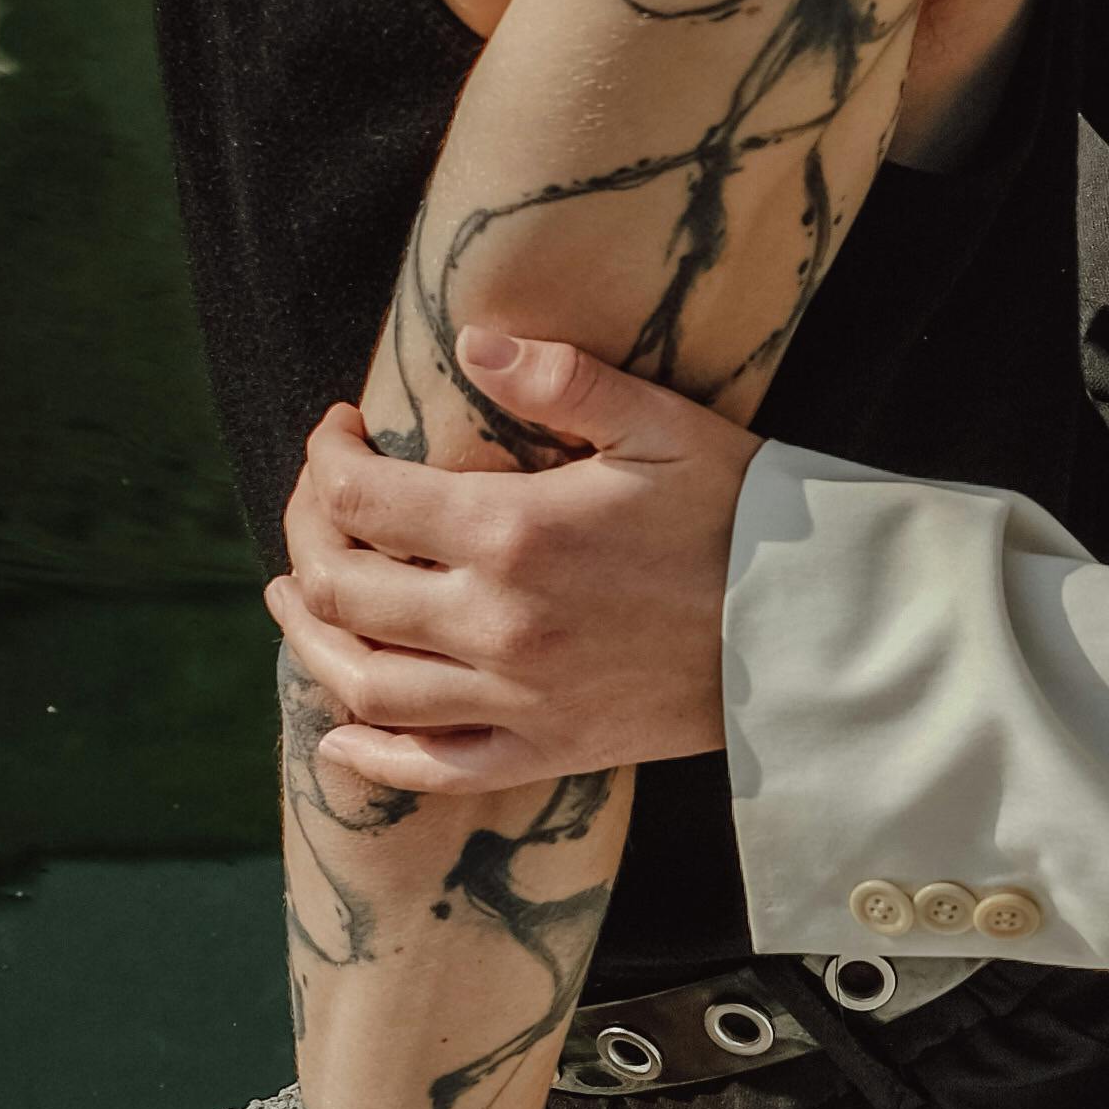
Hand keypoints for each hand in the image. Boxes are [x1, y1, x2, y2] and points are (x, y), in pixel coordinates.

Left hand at [266, 333, 754, 796]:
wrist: (813, 631)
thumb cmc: (742, 516)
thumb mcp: (662, 425)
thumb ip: (562, 379)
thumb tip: (469, 341)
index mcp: (511, 532)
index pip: (359, 498)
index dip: (324, 459)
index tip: (338, 431)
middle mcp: (494, 622)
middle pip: (341, 586)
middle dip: (305, 533)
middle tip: (315, 501)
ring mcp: (513, 697)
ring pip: (363, 680)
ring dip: (309, 636)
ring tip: (295, 596)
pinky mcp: (544, 749)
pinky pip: (432, 767)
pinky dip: (370, 755)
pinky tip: (339, 730)